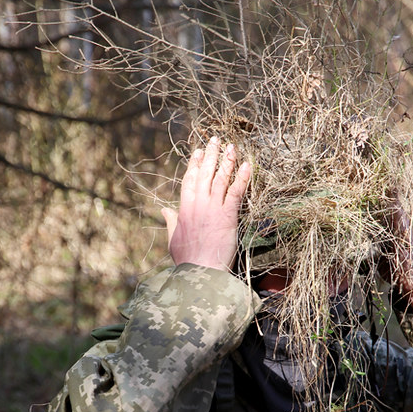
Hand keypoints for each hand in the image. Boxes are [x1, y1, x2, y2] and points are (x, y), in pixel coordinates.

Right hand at [161, 137, 250, 270]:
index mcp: (184, 209)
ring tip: (232, 146)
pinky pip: (236, 192)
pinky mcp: (228, 215)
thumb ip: (171, 222)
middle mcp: (198, 204)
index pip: (189, 180)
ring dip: (227, 160)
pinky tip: (247, 165)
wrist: (200, 272)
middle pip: (204, 173)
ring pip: (220, 179)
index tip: (197, 152)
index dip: (194, 164)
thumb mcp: (173, 239)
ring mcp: (213, 208)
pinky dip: (242, 177)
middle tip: (215, 140)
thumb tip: (164, 211)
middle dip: (210, 155)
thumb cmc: (187, 259)